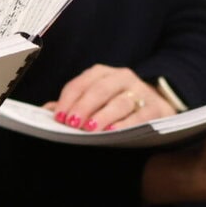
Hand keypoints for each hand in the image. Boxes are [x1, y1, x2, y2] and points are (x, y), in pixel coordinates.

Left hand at [46, 65, 168, 130]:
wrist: (158, 103)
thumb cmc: (118, 102)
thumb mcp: (95, 99)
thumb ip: (72, 105)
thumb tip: (47, 112)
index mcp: (102, 73)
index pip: (81, 84)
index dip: (68, 100)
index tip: (59, 117)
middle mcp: (122, 77)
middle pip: (99, 90)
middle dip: (83, 107)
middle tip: (72, 124)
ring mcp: (141, 91)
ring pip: (119, 103)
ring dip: (103, 116)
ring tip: (91, 129)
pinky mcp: (156, 108)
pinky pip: (140, 116)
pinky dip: (126, 124)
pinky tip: (114, 133)